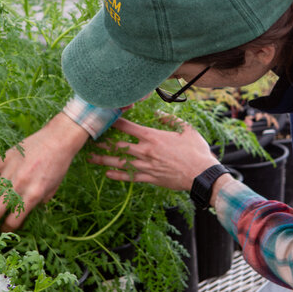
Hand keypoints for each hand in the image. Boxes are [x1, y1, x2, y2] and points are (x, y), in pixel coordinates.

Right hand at [0, 112, 88, 231]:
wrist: (59, 139)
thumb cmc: (59, 165)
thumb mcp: (53, 189)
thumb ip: (38, 202)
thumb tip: (26, 213)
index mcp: (34, 195)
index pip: (14, 220)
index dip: (6, 229)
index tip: (0, 233)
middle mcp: (20, 185)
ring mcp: (9, 171)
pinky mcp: (3, 158)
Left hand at [89, 116, 216, 190]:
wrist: (202, 174)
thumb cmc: (196, 151)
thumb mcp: (186, 129)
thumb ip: (170, 120)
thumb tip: (158, 113)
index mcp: (153, 137)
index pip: (128, 127)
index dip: (114, 122)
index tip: (104, 118)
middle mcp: (146, 151)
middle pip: (119, 146)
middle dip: (104, 142)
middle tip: (90, 139)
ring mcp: (146, 166)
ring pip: (120, 162)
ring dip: (104, 160)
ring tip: (91, 158)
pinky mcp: (150, 179)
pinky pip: (130, 177)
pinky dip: (117, 176)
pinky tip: (107, 174)